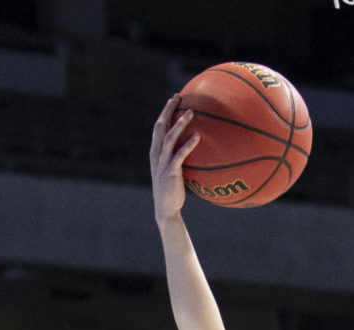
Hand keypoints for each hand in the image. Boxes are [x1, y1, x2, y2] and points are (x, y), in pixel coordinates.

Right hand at [148, 99, 195, 223]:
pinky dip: (188, 144)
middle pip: (160, 126)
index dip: (165, 111)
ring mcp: (163, 163)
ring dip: (179, 123)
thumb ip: (178, 157)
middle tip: (178, 96)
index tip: (174, 99)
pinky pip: (179, 155)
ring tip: (190, 112)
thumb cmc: (172, 190)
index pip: (158, 127)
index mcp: (155, 152)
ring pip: (169, 138)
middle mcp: (156, 154)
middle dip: (168, 110)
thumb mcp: (173, 171)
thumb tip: (195, 147)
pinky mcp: (171, 172)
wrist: (166, 209)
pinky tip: (198, 136)